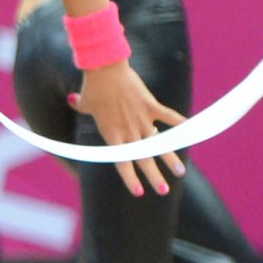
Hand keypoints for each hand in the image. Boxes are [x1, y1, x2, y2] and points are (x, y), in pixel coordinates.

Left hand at [67, 59, 185, 195]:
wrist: (105, 70)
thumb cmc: (93, 87)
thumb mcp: (84, 101)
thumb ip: (80, 105)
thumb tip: (71, 100)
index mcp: (112, 135)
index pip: (122, 162)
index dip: (130, 178)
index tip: (138, 192)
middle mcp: (128, 131)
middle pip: (143, 159)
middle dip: (154, 177)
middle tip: (163, 190)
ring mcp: (141, 119)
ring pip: (159, 144)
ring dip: (170, 159)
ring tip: (180, 173)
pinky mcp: (151, 106)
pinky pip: (169, 117)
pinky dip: (180, 123)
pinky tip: (192, 130)